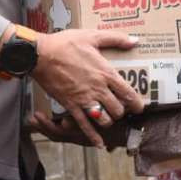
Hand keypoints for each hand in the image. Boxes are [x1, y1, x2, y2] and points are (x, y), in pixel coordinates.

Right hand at [32, 29, 142, 147]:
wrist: (41, 55)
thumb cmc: (66, 43)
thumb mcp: (92, 36)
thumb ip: (116, 38)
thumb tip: (135, 41)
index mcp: (105, 73)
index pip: (128, 93)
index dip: (137, 104)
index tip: (139, 107)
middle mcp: (97, 89)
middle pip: (118, 110)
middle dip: (122, 112)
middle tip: (121, 110)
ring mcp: (84, 99)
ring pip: (104, 120)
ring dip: (108, 121)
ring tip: (108, 117)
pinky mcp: (71, 105)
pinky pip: (84, 125)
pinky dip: (93, 137)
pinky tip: (99, 143)